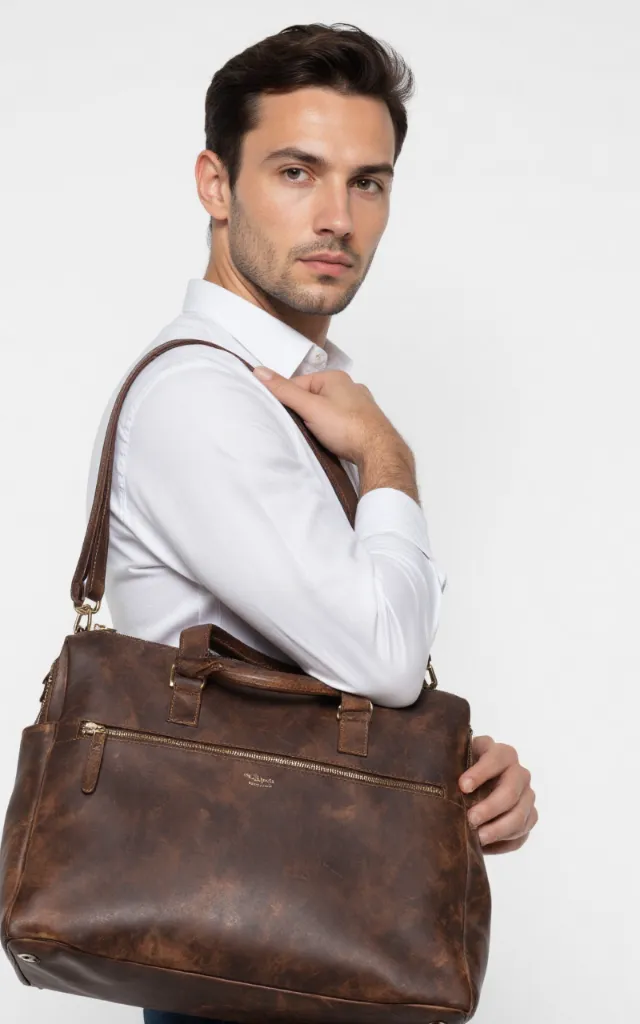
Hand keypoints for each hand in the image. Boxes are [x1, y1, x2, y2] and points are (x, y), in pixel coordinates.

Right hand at [252, 365, 403, 464]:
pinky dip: (334, 430)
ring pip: (328, 410)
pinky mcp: (365, 423)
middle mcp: (350, 387)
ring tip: (317, 436)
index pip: (299, 383)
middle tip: (301, 428)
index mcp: (335, 377)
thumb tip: (260, 372)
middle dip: (304, 412)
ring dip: (319, 422)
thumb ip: (284, 391)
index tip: (284, 417)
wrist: (379, 452)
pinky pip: (341, 422)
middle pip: (314, 397)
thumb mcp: (310, 407)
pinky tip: (332, 439)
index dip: (288, 401)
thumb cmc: (347, 427)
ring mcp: (360, 405)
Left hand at [458, 736, 537, 854]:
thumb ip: (450, 767)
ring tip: (478, 838)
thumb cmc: (459, 774)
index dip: (481, 772)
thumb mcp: (455, 765)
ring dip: (499, 828)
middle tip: (471, 819)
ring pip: (521, 814)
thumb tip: (440, 783)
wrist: (469, 791)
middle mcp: (517, 772)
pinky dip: (505, 840)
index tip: (463, 787)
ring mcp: (526, 794)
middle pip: (512, 789)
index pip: (497, 758)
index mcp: (500, 753)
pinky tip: (488, 845)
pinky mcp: (529, 815)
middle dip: (491, 807)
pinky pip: (523, 831)